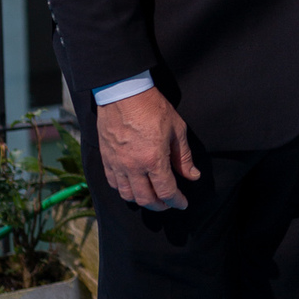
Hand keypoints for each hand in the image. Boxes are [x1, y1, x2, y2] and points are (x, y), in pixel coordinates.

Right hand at [96, 87, 198, 208]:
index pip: (166, 192)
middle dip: (160, 206)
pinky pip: (112, 182)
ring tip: (151, 196)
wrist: (123, 92)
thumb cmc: (152, 108)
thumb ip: (184, 157)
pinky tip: (131, 185)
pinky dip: (123, 189)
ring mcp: (117, 163)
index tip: (182, 203)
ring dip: (141, 200)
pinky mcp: (106, 158)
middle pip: (146, 199)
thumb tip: (192, 176)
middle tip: (168, 203)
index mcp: (154, 160)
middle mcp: (133, 167)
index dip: (177, 201)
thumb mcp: (176, 130)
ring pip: (127, 195)